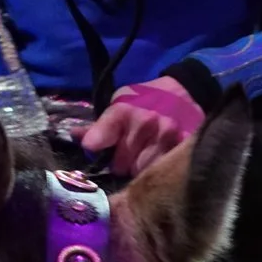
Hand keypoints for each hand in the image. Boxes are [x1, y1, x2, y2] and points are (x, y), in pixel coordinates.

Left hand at [80, 78, 203, 178]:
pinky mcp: (183, 146)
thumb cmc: (146, 98)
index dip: (94, 149)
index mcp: (123, 111)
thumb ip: (99, 124)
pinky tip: (160, 159)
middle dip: (120, 163)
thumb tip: (75, 137)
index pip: (96, 141)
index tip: (96, 149)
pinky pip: (163, 171)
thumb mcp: (120, 102)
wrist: (185, 89)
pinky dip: (159, 169)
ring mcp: (165, 136)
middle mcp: (144, 123)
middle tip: (127, 154)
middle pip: (120, 166)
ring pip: (141, 172)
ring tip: (144, 155)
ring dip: (140, 168)